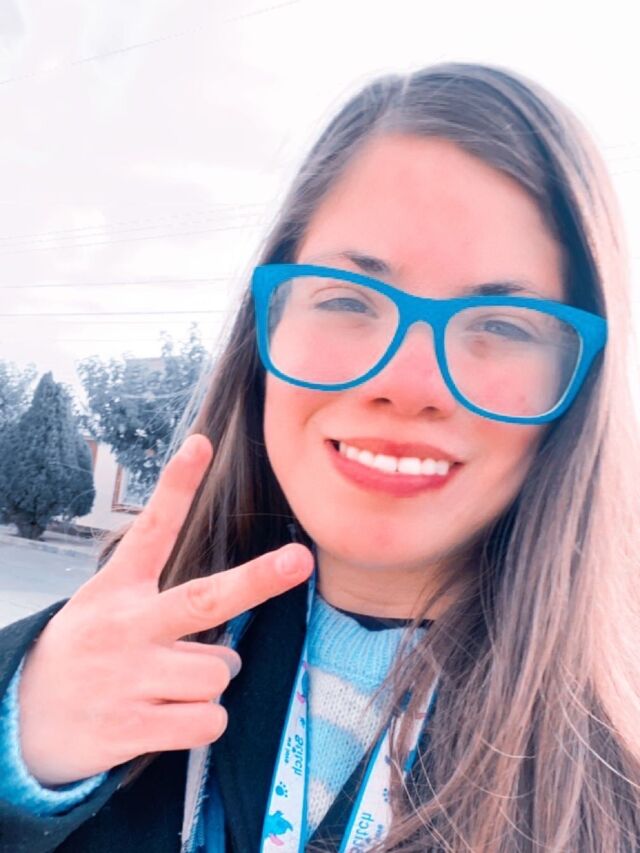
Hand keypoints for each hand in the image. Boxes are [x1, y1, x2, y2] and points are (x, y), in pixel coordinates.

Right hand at [17, 433, 312, 785]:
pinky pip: (208, 720)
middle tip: (299, 560)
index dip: (177, 485)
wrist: (19, 721)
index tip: (201, 444)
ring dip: (209, 681)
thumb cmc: (83, 653)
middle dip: (258, 579)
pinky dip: (202, 722)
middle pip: (204, 599)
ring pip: (219, 672)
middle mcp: (126, 626)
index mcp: (118, 588)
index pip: (153, 529)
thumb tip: (233, 651)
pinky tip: (166, 718)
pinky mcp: (131, 728)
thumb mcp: (105, 607)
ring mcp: (128, 678)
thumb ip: (166, 612)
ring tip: (169, 685)